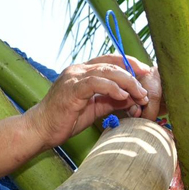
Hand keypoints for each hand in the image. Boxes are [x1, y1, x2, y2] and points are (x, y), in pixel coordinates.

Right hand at [24, 56, 161, 149]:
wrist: (41, 129)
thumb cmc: (65, 120)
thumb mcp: (95, 108)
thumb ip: (112, 100)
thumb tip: (133, 98)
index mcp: (82, 71)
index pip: (110, 60)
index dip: (130, 64)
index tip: (145, 73)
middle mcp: (78, 69)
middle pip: (112, 63)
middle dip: (133, 74)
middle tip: (146, 87)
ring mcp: (74, 77)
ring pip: (107, 71)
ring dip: (127, 82)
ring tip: (139, 94)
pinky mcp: (71, 88)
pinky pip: (96, 83)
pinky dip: (112, 88)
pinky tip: (123, 96)